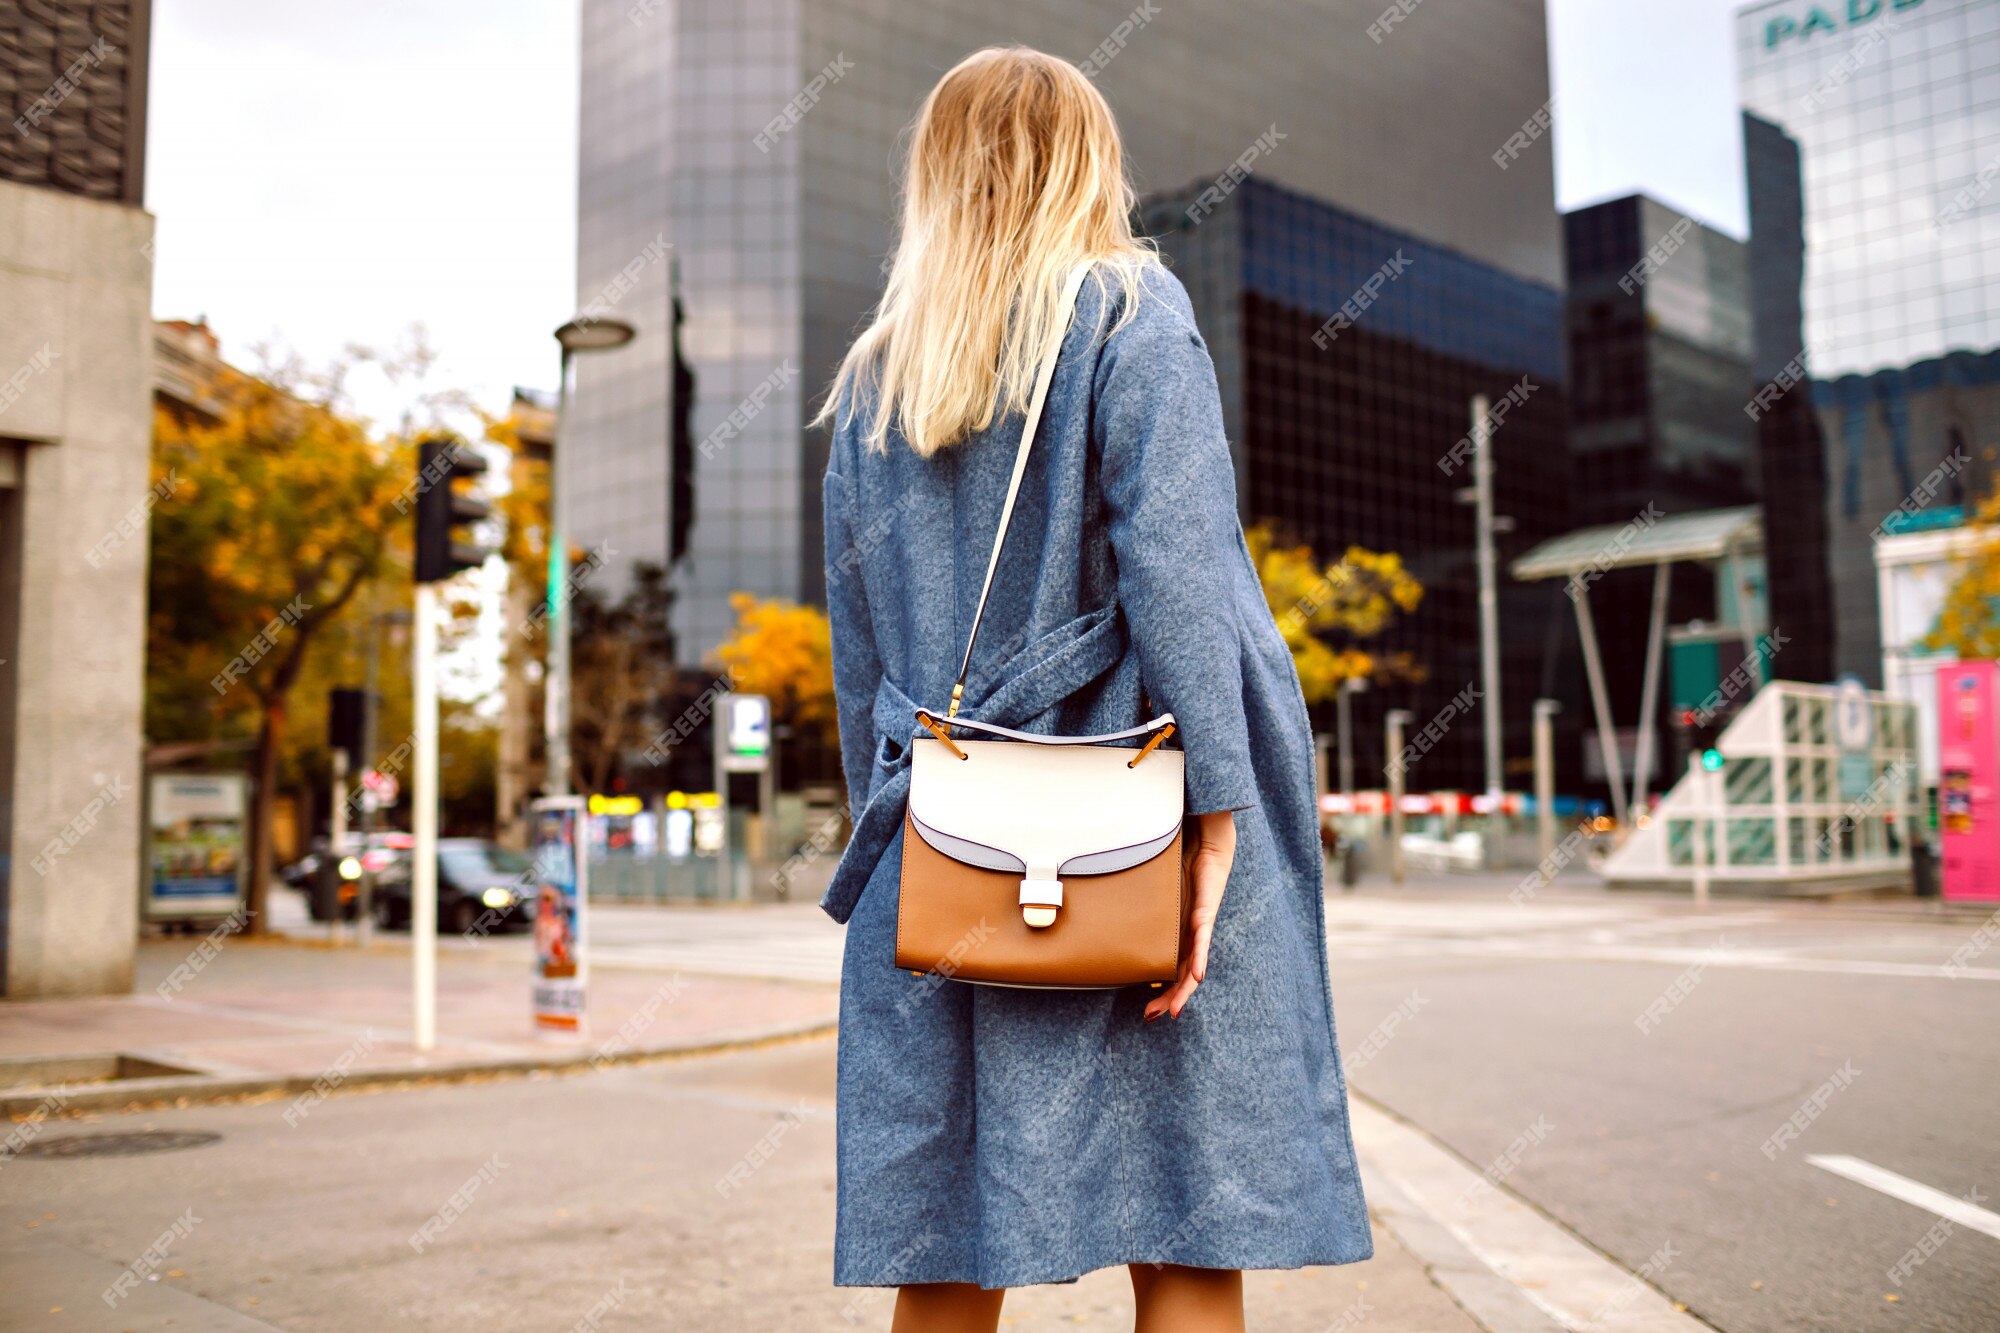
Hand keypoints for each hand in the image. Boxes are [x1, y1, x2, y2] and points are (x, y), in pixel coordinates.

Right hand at [1145, 810, 1234, 1020]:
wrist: (1204, 842)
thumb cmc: (1177, 862)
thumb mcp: (1150, 890)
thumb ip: (1135, 904)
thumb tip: (1104, 909)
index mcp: (1176, 932)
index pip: (1169, 969)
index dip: (1160, 990)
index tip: (1145, 1007)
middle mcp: (1188, 934)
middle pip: (1181, 975)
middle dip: (1168, 999)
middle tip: (1151, 1015)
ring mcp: (1198, 926)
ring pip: (1193, 966)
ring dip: (1183, 989)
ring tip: (1174, 1009)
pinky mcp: (1205, 913)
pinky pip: (1201, 941)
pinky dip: (1198, 960)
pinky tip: (1197, 977)